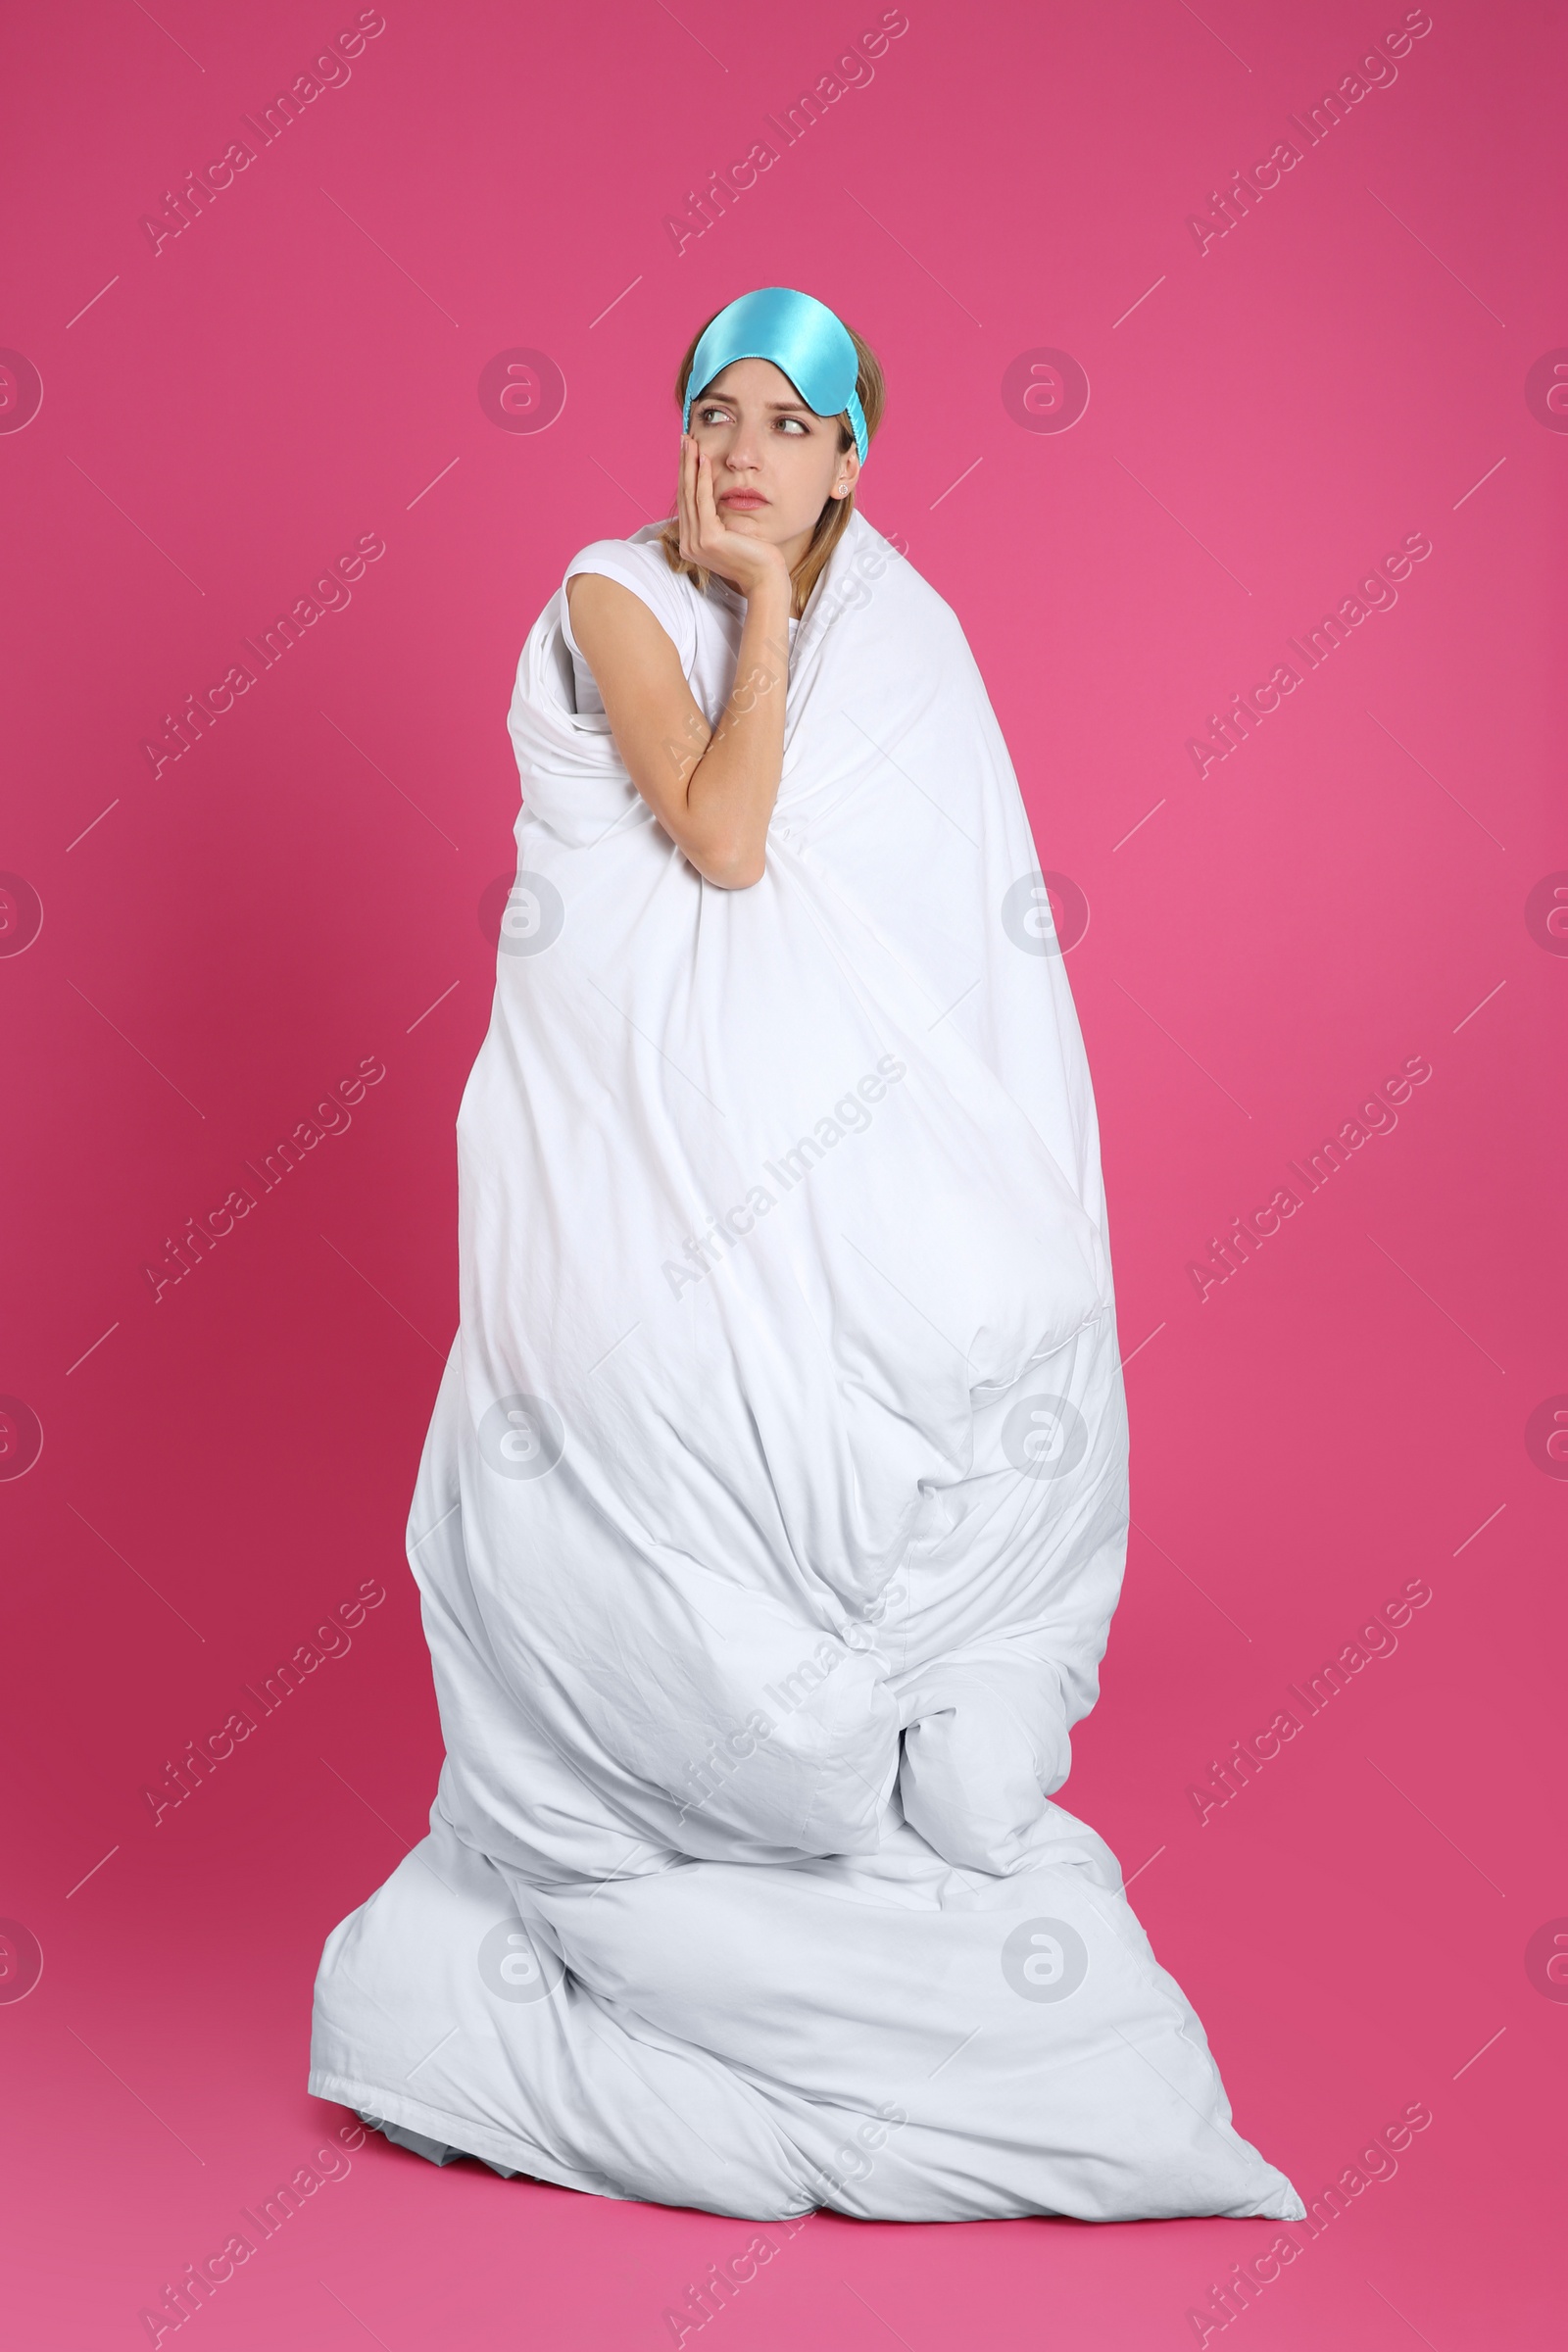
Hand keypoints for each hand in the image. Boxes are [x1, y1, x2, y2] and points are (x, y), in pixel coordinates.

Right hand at [677, 432, 791, 604]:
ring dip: (689, 465)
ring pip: (691, 495)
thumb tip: (714, 497)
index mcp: (692, 544)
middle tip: (684, 439)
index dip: (686, 474)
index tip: (687, 451)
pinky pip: (703, 501)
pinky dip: (703, 478)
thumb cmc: (756, 557)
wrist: (767, 578)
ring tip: (690, 442)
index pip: (687, 502)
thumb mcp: (732, 533)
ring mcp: (696, 543)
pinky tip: (704, 459)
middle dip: (684, 464)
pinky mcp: (708, 539)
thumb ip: (718, 519)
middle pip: (685, 495)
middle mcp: (689, 545)